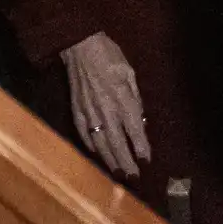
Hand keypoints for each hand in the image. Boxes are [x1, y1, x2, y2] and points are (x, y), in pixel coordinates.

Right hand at [64, 32, 149, 179]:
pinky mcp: (76, 111)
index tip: (147, 161)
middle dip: (126, 162)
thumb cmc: (109, 56)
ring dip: (110, 160)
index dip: (142, 147)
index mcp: (122, 98)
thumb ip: (135, 98)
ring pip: (100, 143)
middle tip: (134, 178)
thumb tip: (139, 120)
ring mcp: (89, 112)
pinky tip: (97, 155)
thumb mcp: (130, 73)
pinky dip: (91, 147)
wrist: (79, 46)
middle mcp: (106, 110)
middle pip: (118, 143)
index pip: (134, 130)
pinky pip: (84, 134)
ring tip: (118, 174)